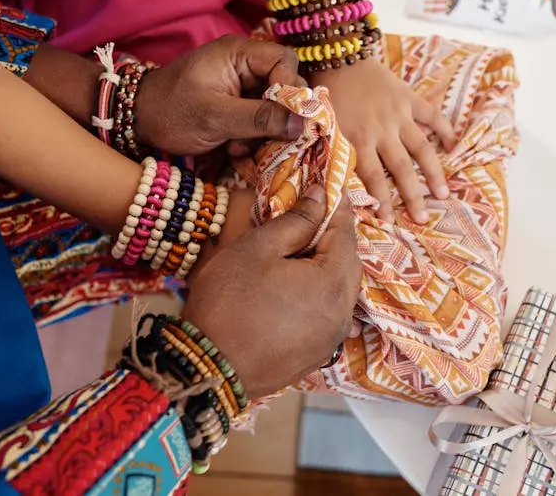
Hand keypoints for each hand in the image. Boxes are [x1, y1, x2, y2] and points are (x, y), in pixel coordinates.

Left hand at [134, 35, 306, 155]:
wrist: (139, 123)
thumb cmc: (170, 112)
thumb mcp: (215, 117)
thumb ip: (260, 118)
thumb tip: (303, 123)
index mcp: (238, 53)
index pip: (285, 61)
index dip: (290, 88)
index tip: (283, 117)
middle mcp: (245, 65)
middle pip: (285, 85)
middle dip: (278, 116)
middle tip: (265, 138)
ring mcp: (242, 85)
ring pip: (276, 107)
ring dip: (264, 132)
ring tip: (240, 148)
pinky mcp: (238, 105)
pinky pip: (261, 119)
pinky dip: (253, 138)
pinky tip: (234, 149)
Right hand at [182, 185, 361, 397]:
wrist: (207, 368)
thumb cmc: (228, 302)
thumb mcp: (257, 248)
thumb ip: (297, 220)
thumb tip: (323, 195)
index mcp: (333, 282)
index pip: (346, 233)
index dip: (337, 207)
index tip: (327, 187)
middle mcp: (343, 312)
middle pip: (349, 262)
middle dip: (333, 238)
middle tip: (307, 219)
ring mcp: (332, 338)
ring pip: (340, 290)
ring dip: (326, 267)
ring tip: (296, 254)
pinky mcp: (318, 354)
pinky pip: (328, 314)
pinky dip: (318, 295)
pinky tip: (291, 289)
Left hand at [314, 57, 456, 222]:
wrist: (337, 55)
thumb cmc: (324, 93)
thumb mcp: (321, 126)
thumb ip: (331, 151)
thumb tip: (332, 183)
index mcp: (356, 139)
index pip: (372, 178)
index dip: (382, 201)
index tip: (389, 221)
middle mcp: (381, 131)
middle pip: (401, 169)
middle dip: (413, 196)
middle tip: (423, 219)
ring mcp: (398, 114)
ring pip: (421, 148)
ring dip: (434, 172)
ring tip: (443, 193)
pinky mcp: (409, 97)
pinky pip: (432, 115)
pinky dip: (444, 129)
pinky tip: (453, 145)